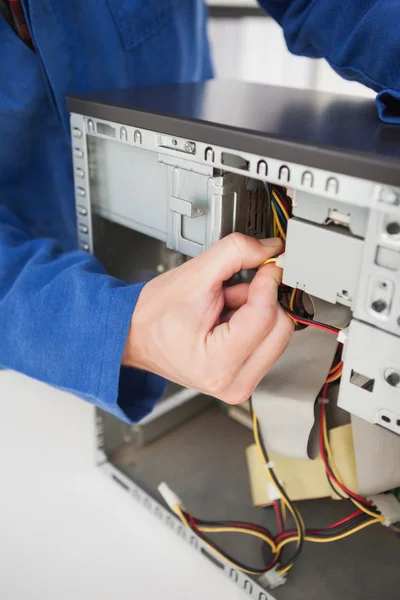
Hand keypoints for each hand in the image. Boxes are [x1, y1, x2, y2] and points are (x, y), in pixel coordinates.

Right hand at [123, 233, 293, 404]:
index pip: (267, 314)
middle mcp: (234, 384)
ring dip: (256, 313)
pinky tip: (226, 322)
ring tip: (222, 310)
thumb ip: (236, 252)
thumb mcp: (194, 274)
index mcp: (218, 364)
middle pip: (281, 328)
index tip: (263, 266)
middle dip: (260, 301)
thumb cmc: (154, 316)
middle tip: (231, 293)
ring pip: (277, 335)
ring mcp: (239, 386)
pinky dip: (253, 326)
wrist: (133, 335)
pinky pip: (268, 344)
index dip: (267, 282)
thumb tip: (272, 250)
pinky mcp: (242, 381)